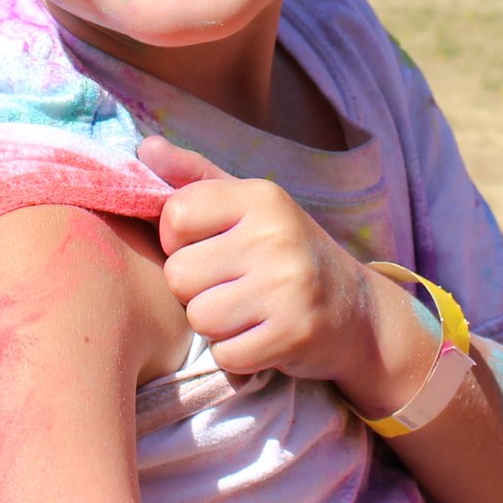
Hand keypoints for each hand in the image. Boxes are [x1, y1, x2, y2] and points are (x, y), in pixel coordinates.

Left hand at [141, 135, 388, 389]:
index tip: (207, 247)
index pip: (175, 215)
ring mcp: (288, 286)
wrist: (357, 312)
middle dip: (195, 289)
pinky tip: (261, 336)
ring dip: (214, 324)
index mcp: (261, 197)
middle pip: (179, 274)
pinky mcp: (293, 334)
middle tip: (230, 285)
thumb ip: (195, 177)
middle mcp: (276, 235)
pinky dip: (236, 354)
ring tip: (245, 311)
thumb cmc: (286, 253)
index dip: (178, 240)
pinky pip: (226, 355)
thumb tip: (145, 147)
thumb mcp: (248, 205)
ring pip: (198, 317)